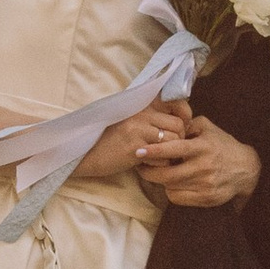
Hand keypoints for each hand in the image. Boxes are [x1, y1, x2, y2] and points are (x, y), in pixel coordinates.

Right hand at [71, 105, 191, 187]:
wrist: (85, 154)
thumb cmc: (109, 141)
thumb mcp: (130, 122)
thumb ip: (150, 118)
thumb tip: (180, 122)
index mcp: (141, 105)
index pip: (176, 103)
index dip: (184, 117)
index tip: (182, 128)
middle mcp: (141, 113)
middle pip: (178, 125)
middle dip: (179, 139)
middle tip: (169, 149)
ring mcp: (138, 129)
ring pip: (173, 141)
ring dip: (169, 153)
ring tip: (157, 158)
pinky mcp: (135, 147)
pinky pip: (162, 157)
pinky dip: (159, 164)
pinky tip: (147, 164)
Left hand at [138, 114, 261, 210]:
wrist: (246, 169)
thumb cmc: (223, 145)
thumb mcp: (208, 128)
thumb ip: (187, 124)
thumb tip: (166, 123)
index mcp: (202, 146)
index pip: (175, 149)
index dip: (155, 151)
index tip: (139, 151)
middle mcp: (204, 166)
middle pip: (167, 174)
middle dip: (149, 172)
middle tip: (140, 167)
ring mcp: (205, 184)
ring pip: (170, 187)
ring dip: (161, 181)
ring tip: (159, 173)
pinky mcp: (206, 198)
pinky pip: (178, 198)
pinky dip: (171, 191)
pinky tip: (174, 184)